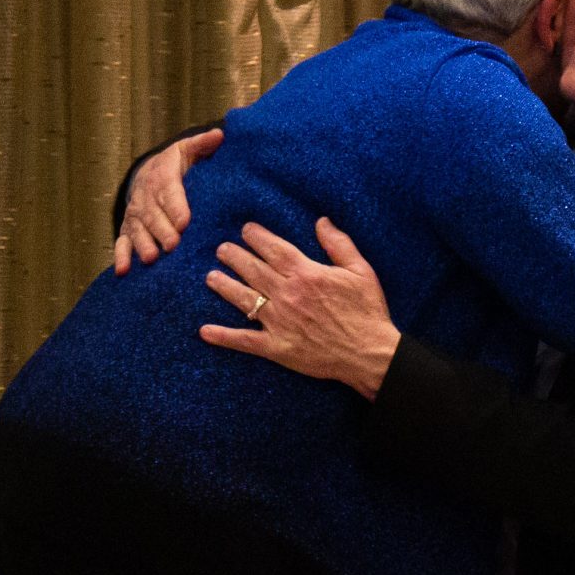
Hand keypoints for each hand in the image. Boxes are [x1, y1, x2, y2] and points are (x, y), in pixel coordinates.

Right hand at [114, 128, 222, 273]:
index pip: (169, 192)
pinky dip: (121, 257)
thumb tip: (220, 135)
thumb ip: (203, 144)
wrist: (147, 173)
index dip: (175, 207)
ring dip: (143, 244)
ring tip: (151, 258)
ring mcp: (135, 215)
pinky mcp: (128, 229)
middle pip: (153, 215)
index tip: (184, 222)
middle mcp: (145, 197)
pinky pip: (122, 242)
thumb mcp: (187, 150)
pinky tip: (124, 271)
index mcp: (162, 177)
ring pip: (137, 230)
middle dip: (162, 230)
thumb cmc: (176, 165)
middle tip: (172, 245)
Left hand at [199, 218, 399, 398]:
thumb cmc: (367, 311)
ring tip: (211, 277)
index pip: (274, 249)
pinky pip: (245, 340)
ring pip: (244, 299)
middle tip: (221, 249)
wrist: (369, 353)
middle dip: (234, 256)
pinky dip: (224, 336)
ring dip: (224, 286)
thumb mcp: (360, 271)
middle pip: (253, 270)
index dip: (257, 237)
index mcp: (306, 273)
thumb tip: (321, 221)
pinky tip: (205, 332)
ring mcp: (279, 322)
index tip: (245, 230)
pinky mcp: (277, 347)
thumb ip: (338, 244)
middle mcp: (287, 294)